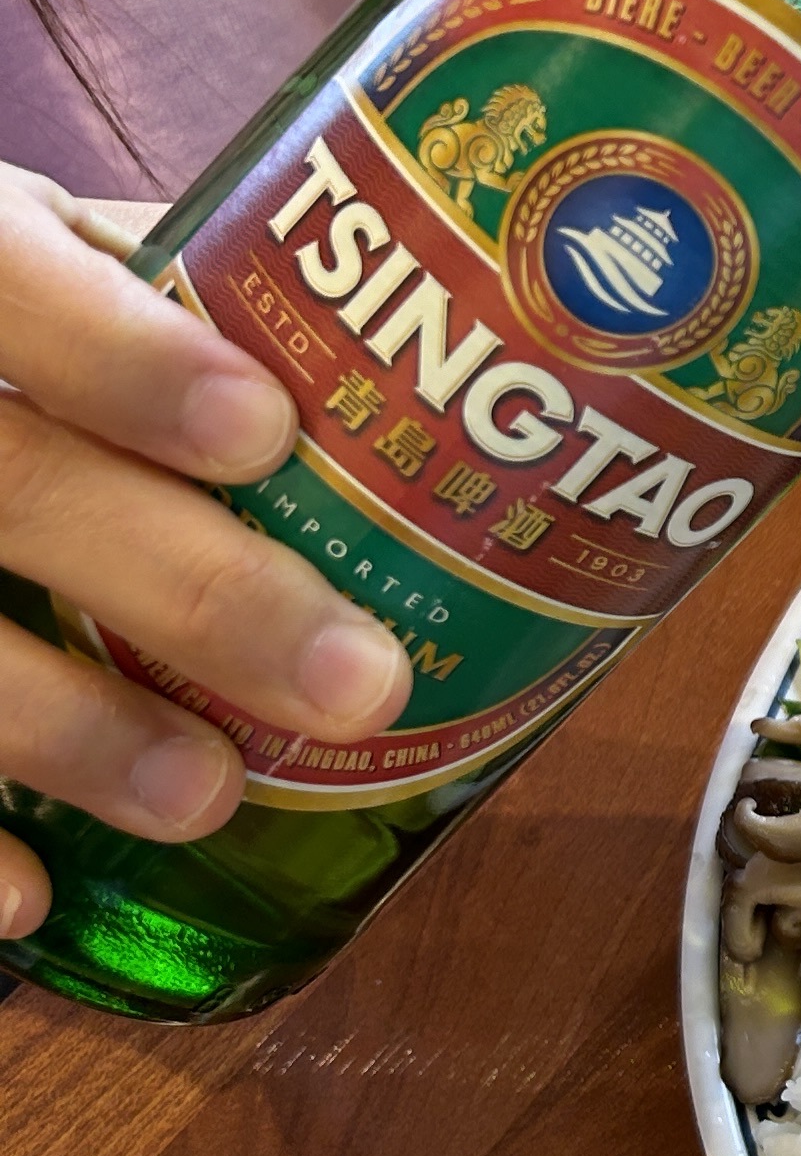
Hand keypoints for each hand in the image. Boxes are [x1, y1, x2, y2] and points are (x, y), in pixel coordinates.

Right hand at [0, 167, 409, 941]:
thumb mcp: (42, 258)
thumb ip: (168, 297)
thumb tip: (406, 383)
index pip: (7, 281)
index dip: (121, 356)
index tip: (264, 429)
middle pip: (10, 486)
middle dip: (188, 587)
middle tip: (357, 681)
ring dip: (71, 731)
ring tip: (205, 797)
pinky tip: (32, 898)